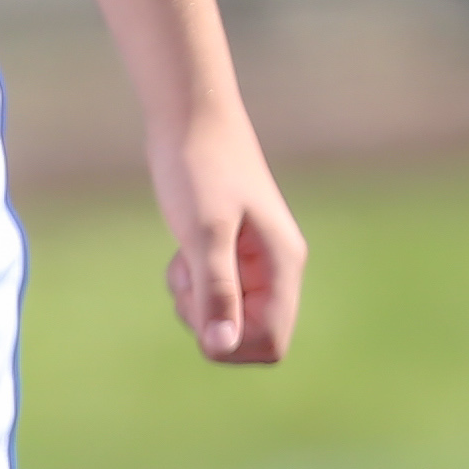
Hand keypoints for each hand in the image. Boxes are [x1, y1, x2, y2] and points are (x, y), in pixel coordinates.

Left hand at [141, 100, 304, 365]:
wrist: (192, 121)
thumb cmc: (200, 171)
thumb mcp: (204, 236)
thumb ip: (217, 293)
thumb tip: (223, 347)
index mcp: (284, 265)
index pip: (272, 342)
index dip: (232, 341)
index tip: (203, 304)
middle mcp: (276, 268)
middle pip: (247, 336)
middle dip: (209, 320)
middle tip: (192, 277)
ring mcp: (254, 262)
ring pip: (225, 318)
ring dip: (195, 301)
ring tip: (186, 256)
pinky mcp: (231, 253)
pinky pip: (212, 295)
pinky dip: (191, 285)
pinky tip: (184, 249)